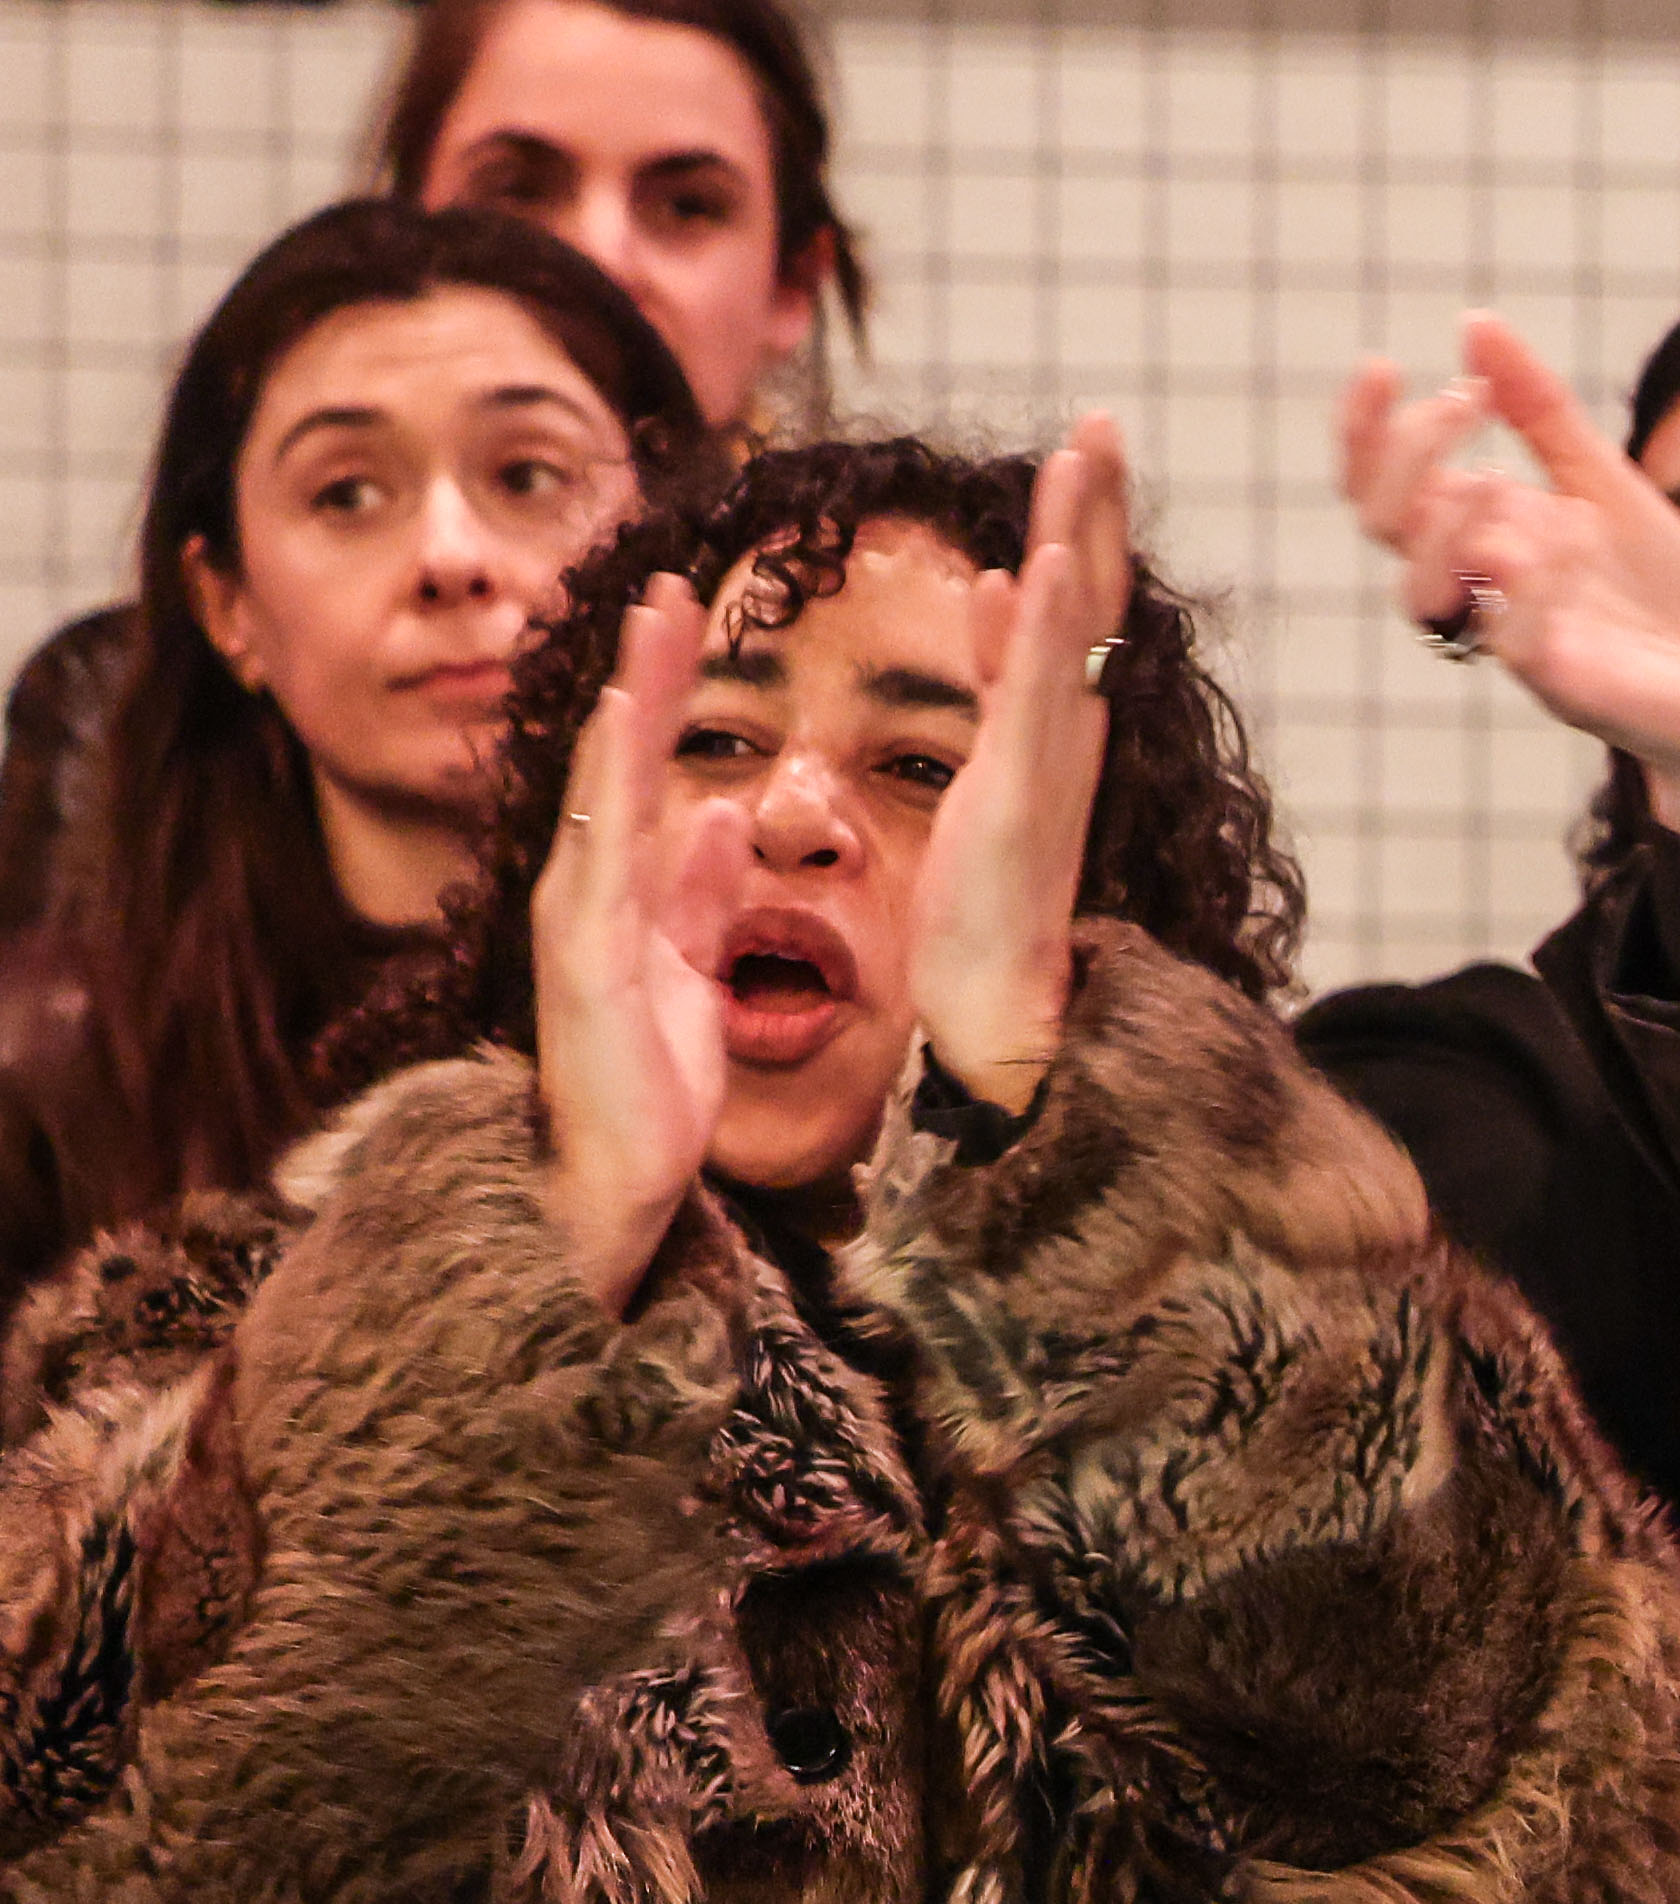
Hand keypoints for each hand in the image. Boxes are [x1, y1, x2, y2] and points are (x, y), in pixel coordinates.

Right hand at [526, 582, 733, 1301]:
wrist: (616, 1171)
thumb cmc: (652, 1075)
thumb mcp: (696, 964)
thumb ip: (704, 891)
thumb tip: (726, 811)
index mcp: (622, 885)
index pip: (644, 763)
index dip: (665, 687)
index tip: (690, 611)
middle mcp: (587, 886)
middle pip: (616, 755)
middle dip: (642, 669)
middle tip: (669, 581)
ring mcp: (579, 921)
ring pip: (600, 795)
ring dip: (626, 712)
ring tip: (651, 634)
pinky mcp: (586, 965)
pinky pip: (603, 870)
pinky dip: (619, 807)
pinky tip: (642, 756)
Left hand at [900, 413, 1131, 1127]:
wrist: (997, 1002)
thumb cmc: (984, 902)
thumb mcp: (985, 763)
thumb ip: (999, 679)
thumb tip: (995, 591)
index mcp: (1051, 721)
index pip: (1073, 602)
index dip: (1081, 520)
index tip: (1083, 445)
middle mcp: (1065, 731)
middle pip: (1092, 595)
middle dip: (1095, 504)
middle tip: (1102, 420)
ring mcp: (1050, 760)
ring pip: (1075, 627)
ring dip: (1082, 535)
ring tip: (1085, 454)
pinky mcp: (1022, 792)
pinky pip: (1039, 693)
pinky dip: (1053, 625)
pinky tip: (1055, 559)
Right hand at [1342, 311, 1679, 843]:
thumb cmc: (1662, 594)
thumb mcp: (1606, 481)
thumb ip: (1542, 413)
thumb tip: (1477, 322)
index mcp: (1480, 532)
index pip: (1377, 485)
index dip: (1360, 428)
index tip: (1383, 365)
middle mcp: (1482, 584)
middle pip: (1381, 525)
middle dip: (1405, 453)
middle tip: (1467, 401)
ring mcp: (1515, 637)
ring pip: (1422, 596)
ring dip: (1449, 526)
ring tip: (1504, 481)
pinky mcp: (1563, 686)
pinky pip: (1512, 643)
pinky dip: (1535, 583)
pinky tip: (1578, 536)